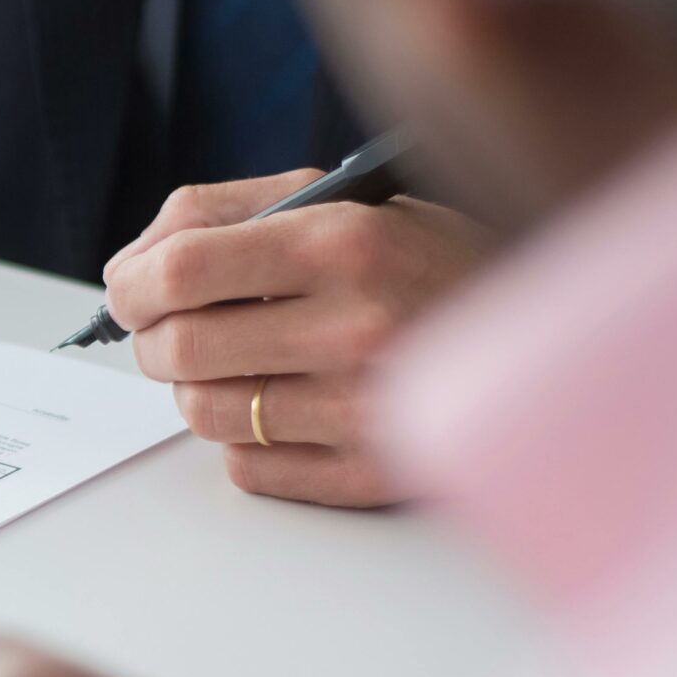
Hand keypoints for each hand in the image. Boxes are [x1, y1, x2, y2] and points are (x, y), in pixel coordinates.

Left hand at [103, 173, 493, 507]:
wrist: (548, 333)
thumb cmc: (426, 260)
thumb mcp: (342, 202)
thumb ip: (225, 214)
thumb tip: (131, 265)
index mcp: (344, 242)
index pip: (179, 271)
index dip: (130, 286)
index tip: (128, 291)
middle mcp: (355, 326)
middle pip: (180, 350)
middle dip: (154, 342)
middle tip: (172, 331)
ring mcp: (364, 408)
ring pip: (205, 414)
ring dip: (200, 390)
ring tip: (242, 363)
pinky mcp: (370, 473)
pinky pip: (248, 468)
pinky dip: (248, 440)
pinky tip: (289, 406)